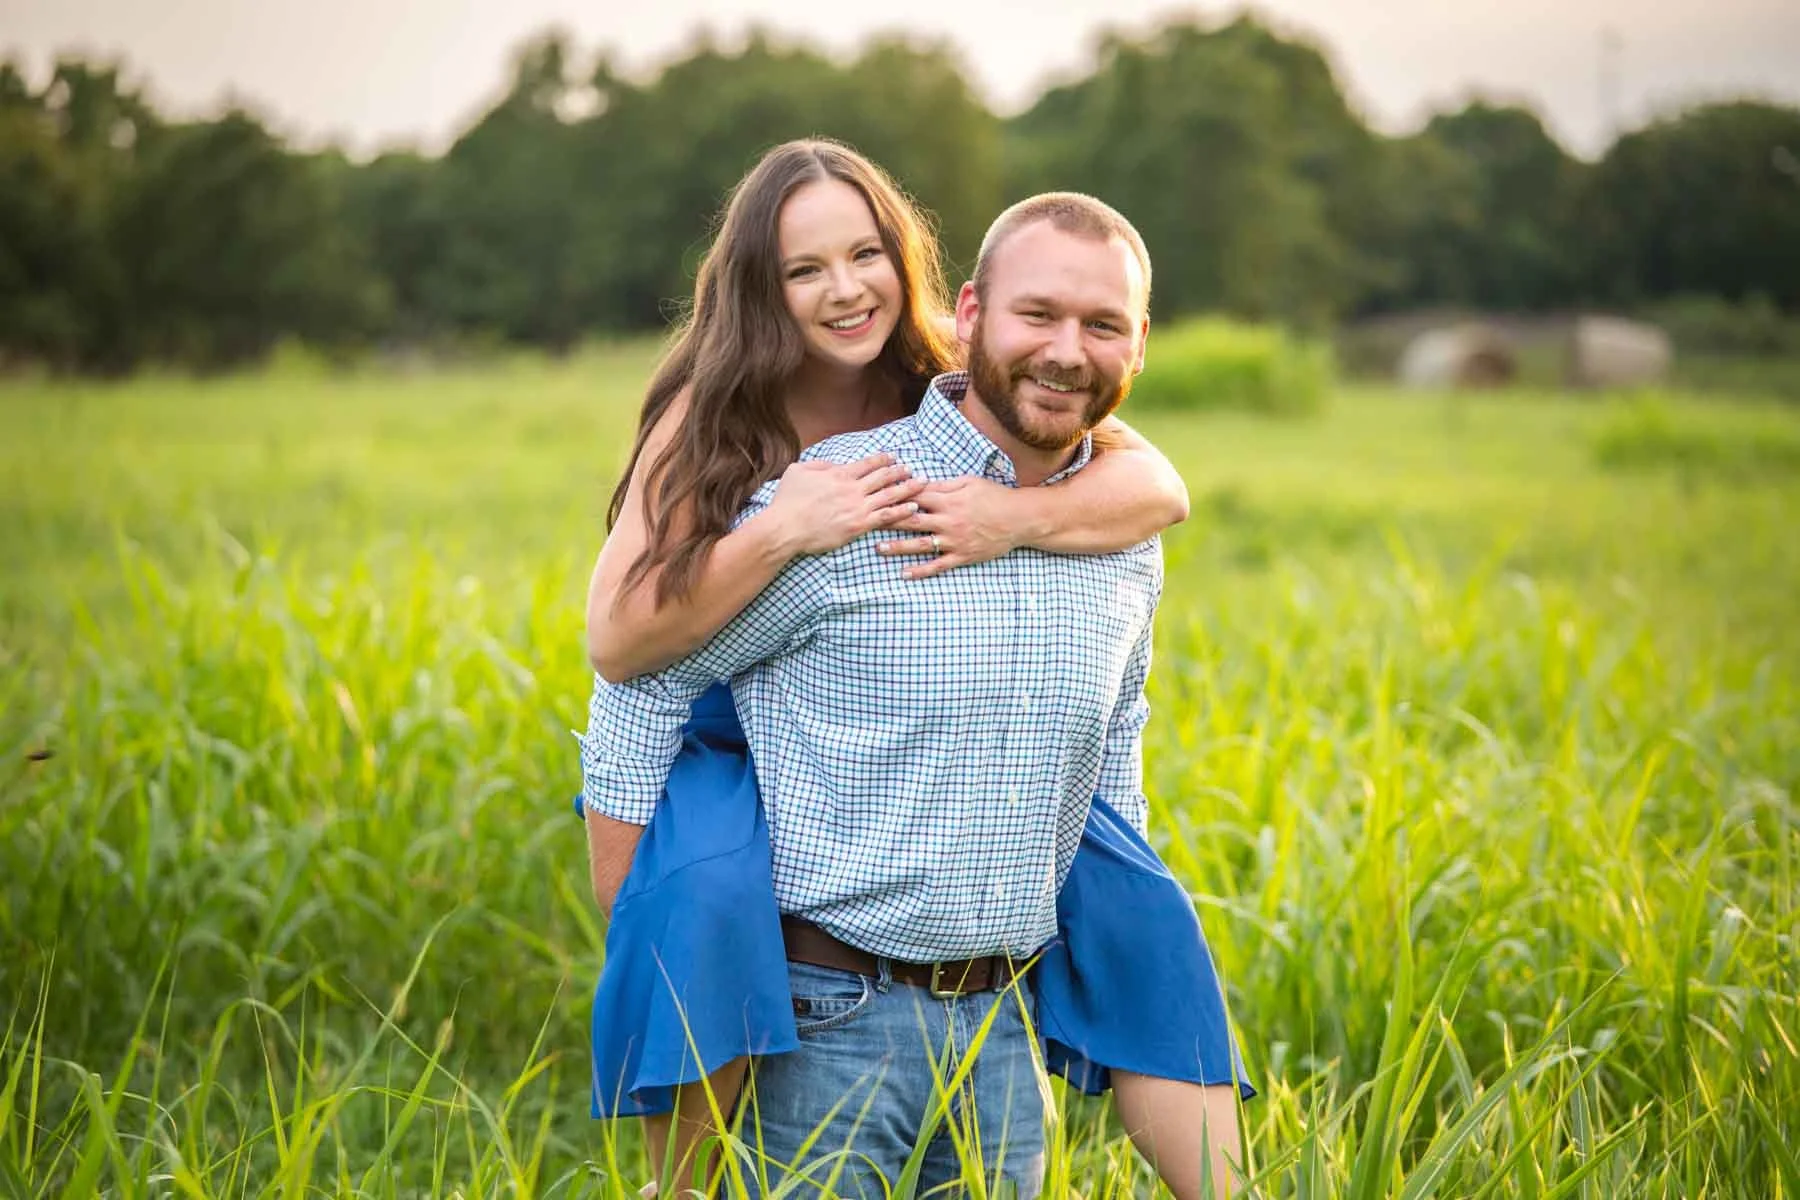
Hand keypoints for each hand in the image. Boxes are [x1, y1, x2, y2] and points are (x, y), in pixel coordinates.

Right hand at [763, 453, 923, 556]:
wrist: (785, 528)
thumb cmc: (788, 501)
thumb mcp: (799, 471)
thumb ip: (819, 464)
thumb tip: (834, 464)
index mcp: (839, 473)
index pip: (868, 463)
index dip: (883, 459)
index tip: (894, 457)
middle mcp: (852, 488)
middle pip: (883, 476)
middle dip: (901, 471)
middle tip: (913, 469)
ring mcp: (857, 507)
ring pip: (890, 495)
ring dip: (908, 488)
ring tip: (923, 483)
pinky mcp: (858, 525)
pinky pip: (886, 516)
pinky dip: (901, 511)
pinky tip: (914, 508)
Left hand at [876, 476, 1020, 579]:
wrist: (1019, 519)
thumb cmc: (994, 496)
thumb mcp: (968, 482)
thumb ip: (943, 484)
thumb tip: (919, 483)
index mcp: (948, 500)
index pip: (915, 497)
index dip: (895, 496)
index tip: (876, 497)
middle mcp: (948, 521)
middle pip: (911, 521)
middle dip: (887, 522)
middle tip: (866, 522)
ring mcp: (954, 540)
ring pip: (920, 545)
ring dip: (898, 547)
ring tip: (878, 548)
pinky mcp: (962, 556)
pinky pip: (938, 565)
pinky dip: (921, 571)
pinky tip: (904, 574)